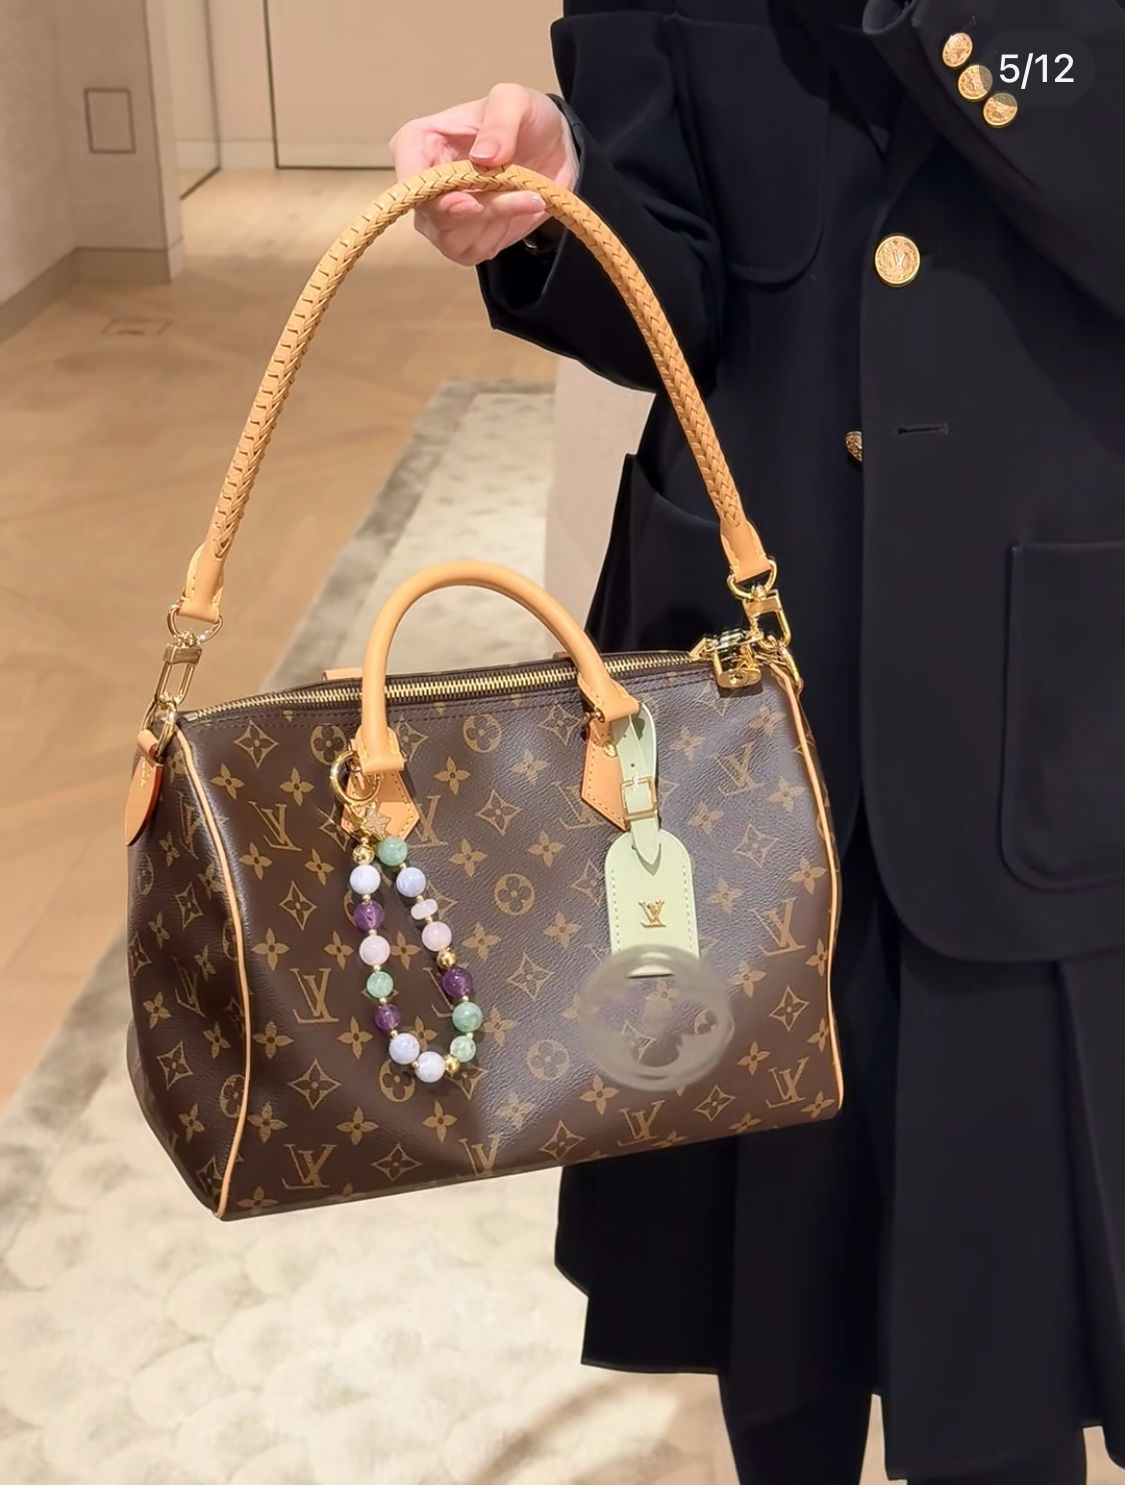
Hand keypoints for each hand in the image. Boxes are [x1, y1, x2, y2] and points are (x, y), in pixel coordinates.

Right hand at [389, 83, 577, 265]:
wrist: (553, 147)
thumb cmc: (524, 118)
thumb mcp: (515, 101)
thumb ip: (500, 122)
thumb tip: (483, 158)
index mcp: (420, 142)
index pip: (407, 176)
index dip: (428, 195)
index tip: (466, 201)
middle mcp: (424, 183)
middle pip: (430, 215)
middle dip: (474, 212)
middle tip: (521, 196)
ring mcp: (442, 216)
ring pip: (451, 238)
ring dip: (495, 221)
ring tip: (532, 197)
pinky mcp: (465, 238)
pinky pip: (471, 252)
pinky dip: (500, 235)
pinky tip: (524, 208)